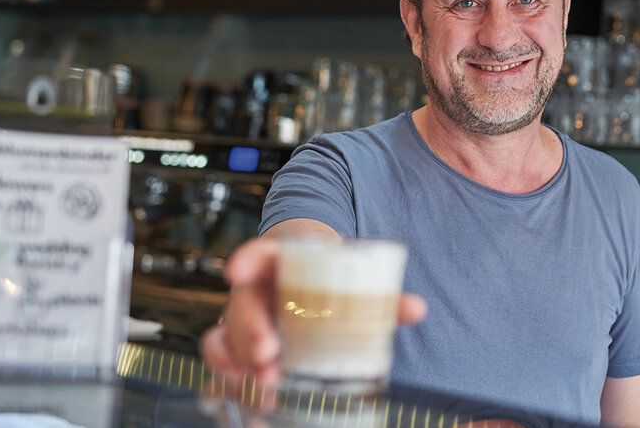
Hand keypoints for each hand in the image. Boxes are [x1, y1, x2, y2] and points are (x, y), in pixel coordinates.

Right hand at [199, 237, 427, 386]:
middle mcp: (259, 286)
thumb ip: (385, 296)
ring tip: (269, 378)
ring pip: (229, 331)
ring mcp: (247, 314)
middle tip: (269, 352)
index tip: (238, 272)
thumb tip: (416, 309)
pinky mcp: (244, 340)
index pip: (259, 252)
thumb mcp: (354, 280)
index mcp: (283, 261)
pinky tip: (252, 387)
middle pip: (243, 301)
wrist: (315, 279)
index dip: (247, 260)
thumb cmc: (331, 278)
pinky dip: (231, 370)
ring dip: (242, 356)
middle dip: (250, 329)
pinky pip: (223, 352)